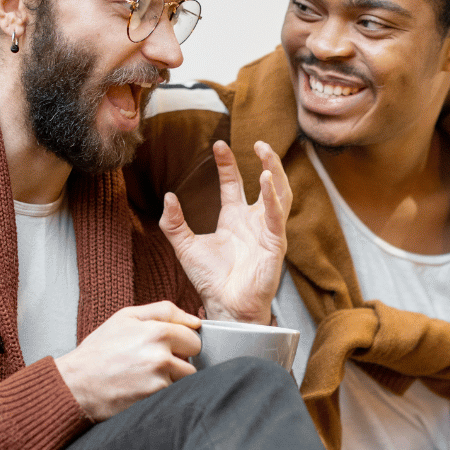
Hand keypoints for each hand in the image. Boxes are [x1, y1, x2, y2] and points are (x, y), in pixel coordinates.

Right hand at [54, 302, 201, 421]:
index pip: (194, 337)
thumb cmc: (99, 351)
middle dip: (181, 360)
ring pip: (187, 378)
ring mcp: (159, 379)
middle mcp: (161, 355)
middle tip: (156, 362)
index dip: (181, 342)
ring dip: (174, 378)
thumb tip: (195, 321)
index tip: (166, 347)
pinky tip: (145, 388)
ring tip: (148, 376)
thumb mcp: (126, 317)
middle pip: (195, 358)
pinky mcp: (156, 398)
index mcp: (157, 331)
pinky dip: (165, 392)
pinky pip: (176, 393)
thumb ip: (164, 311)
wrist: (76, 384)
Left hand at [159, 139, 288, 323]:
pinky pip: (276, 215)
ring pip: (280, 195)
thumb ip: (174, 223)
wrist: (225, 307)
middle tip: (258, 141)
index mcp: (234, 221)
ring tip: (266, 154)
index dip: (227, 164)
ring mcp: (267, 232)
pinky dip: (272, 197)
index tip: (218, 145)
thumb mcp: (185, 247)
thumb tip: (169, 196)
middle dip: (265, 161)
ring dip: (275, 172)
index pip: (234, 184)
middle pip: (266, 184)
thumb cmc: (210, 282)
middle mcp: (253, 223)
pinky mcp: (275, 244)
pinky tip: (265, 179)